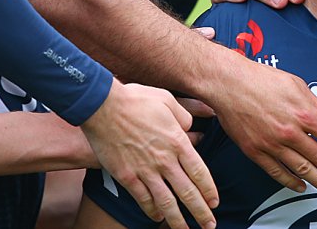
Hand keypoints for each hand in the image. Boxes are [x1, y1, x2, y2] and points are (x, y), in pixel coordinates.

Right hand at [81, 81, 217, 228]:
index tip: (214, 203)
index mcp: (177, 142)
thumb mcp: (167, 99)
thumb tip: (191, 127)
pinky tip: (157, 218)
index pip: (200, 172)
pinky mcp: (126, 176)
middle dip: (201, 212)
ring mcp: (145, 170)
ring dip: (178, 220)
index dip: (209, 191)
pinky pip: (142, 199)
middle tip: (209, 225)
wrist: (103, 106)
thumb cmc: (135, 99)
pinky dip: (151, 211)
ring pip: (167, 202)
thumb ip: (184, 115)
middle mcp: (164, 160)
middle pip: (188, 192)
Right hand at [209, 58, 316, 196]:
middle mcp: (291, 132)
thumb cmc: (261, 79)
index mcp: (305, 114)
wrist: (228, 83)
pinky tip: (301, 185)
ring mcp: (272, 144)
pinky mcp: (255, 151)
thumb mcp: (297, 85)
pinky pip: (277, 172)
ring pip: (302, 169)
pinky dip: (291, 181)